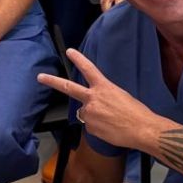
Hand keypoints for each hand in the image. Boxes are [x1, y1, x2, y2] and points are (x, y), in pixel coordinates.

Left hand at [37, 48, 159, 151]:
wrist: (143, 130)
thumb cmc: (137, 113)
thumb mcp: (121, 96)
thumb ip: (104, 97)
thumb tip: (97, 105)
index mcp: (104, 87)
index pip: (88, 69)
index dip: (78, 59)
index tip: (69, 52)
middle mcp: (93, 99)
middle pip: (69, 88)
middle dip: (53, 81)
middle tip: (40, 77)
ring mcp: (90, 113)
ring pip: (86, 113)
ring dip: (95, 117)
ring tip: (112, 121)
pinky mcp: (90, 127)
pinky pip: (92, 126)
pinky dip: (99, 128)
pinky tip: (111, 129)